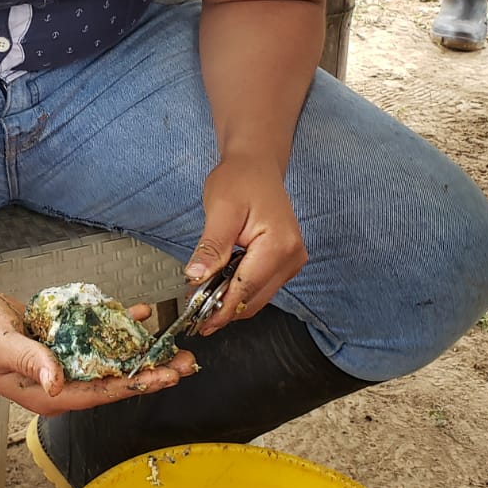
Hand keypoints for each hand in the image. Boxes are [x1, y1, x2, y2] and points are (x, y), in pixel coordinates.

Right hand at [0, 290, 198, 416]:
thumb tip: (58, 381)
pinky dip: (119, 326)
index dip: (135, 384)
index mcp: (47, 395)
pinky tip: (141, 313)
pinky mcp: (64, 342)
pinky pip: (98, 337)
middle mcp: (61, 383)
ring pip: (112, 359)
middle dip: (151, 371)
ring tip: (175, 344)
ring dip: (142, 351)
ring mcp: (64, 362)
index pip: (101, 393)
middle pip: (115, 380)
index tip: (165, 377)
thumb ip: (30, 361)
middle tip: (186, 363)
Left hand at [184, 154, 307, 335]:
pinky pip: (261, 287)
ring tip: (203, 301)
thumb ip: (211, 246)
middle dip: (224, 310)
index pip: (246, 288)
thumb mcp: (220, 209)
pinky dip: (240, 291)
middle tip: (195, 315)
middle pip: (254, 298)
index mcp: (279, 245)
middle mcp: (292, 257)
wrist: (256, 165)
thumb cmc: (240, 180)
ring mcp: (292, 261)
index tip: (199, 322)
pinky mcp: (285, 262)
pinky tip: (219, 287)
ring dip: (231, 303)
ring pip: (258, 297)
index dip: (220, 308)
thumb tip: (196, 277)